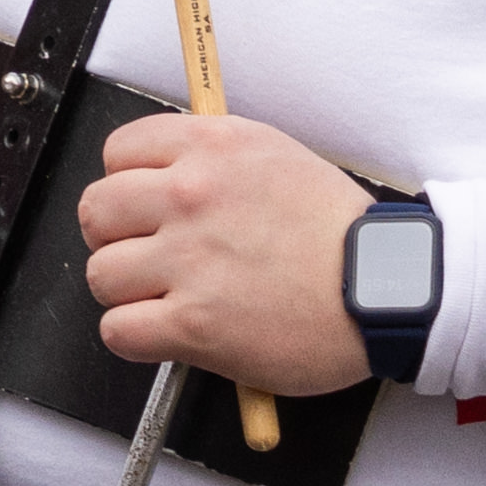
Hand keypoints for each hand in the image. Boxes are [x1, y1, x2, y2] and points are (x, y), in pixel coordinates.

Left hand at [75, 110, 372, 395]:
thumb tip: (158, 170)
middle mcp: (192, 196)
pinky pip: (119, 330)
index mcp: (211, 149)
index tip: (144, 205)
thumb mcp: (276, 158)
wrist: (389, 288)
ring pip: (101, 274)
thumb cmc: (340, 233)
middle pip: (96, 211)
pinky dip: (135, 337)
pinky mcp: (194, 323)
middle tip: (148, 254)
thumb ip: (211, 158)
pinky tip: (166, 332)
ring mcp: (190, 260)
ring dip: (126, 291)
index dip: (125, 183)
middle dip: (115, 236)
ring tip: (167, 297)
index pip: (116, 152)